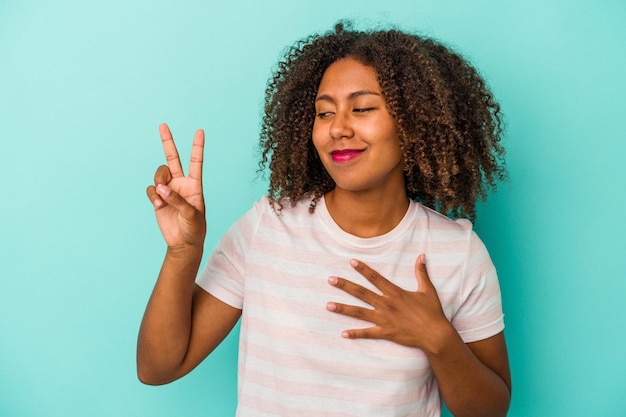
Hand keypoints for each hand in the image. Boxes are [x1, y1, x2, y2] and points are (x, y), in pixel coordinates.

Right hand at [146, 124, 205, 248]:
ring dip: (158, 182)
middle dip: (167, 142)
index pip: (196, 162)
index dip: (197, 147)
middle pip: (173, 159)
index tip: (200, 131)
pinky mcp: (158, 199)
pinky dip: (153, 196)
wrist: (183, 243)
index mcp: (195, 185)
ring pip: (159, 175)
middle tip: (163, 125)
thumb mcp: (191, 213)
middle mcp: (181, 184)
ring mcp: (169, 190)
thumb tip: (161, 188)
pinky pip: (151, 190)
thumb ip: (177, 199)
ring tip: (162, 197)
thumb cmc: (194, 228)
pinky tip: (159, 205)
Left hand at [326, 255, 451, 350]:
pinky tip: (343, 333)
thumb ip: (421, 272)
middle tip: (330, 280)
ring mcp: (384, 319)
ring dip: (343, 308)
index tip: (351, 262)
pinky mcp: (386, 333)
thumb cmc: (432, 312)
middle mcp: (386, 305)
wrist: (435, 335)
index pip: (375, 278)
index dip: (363, 269)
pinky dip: (355, 334)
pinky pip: (367, 333)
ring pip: (359, 313)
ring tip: (328, 305)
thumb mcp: (428, 290)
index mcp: (395, 293)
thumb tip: (421, 256)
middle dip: (345, 286)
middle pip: (361, 293)